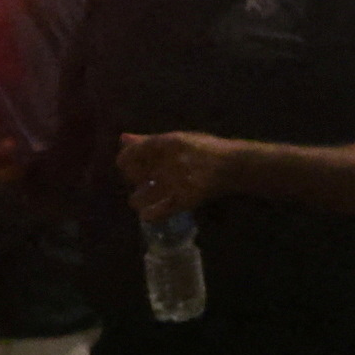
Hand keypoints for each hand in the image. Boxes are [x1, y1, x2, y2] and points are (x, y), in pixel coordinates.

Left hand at [114, 130, 234, 218]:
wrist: (232, 165)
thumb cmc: (204, 149)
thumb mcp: (177, 139)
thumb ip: (148, 140)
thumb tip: (123, 139)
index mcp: (166, 143)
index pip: (131, 154)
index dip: (124, 162)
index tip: (128, 166)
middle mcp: (169, 162)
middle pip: (133, 176)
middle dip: (133, 180)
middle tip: (142, 180)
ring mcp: (176, 182)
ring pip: (140, 197)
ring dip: (138, 199)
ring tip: (144, 199)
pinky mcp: (184, 200)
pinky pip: (158, 212)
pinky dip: (149, 215)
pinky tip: (147, 214)